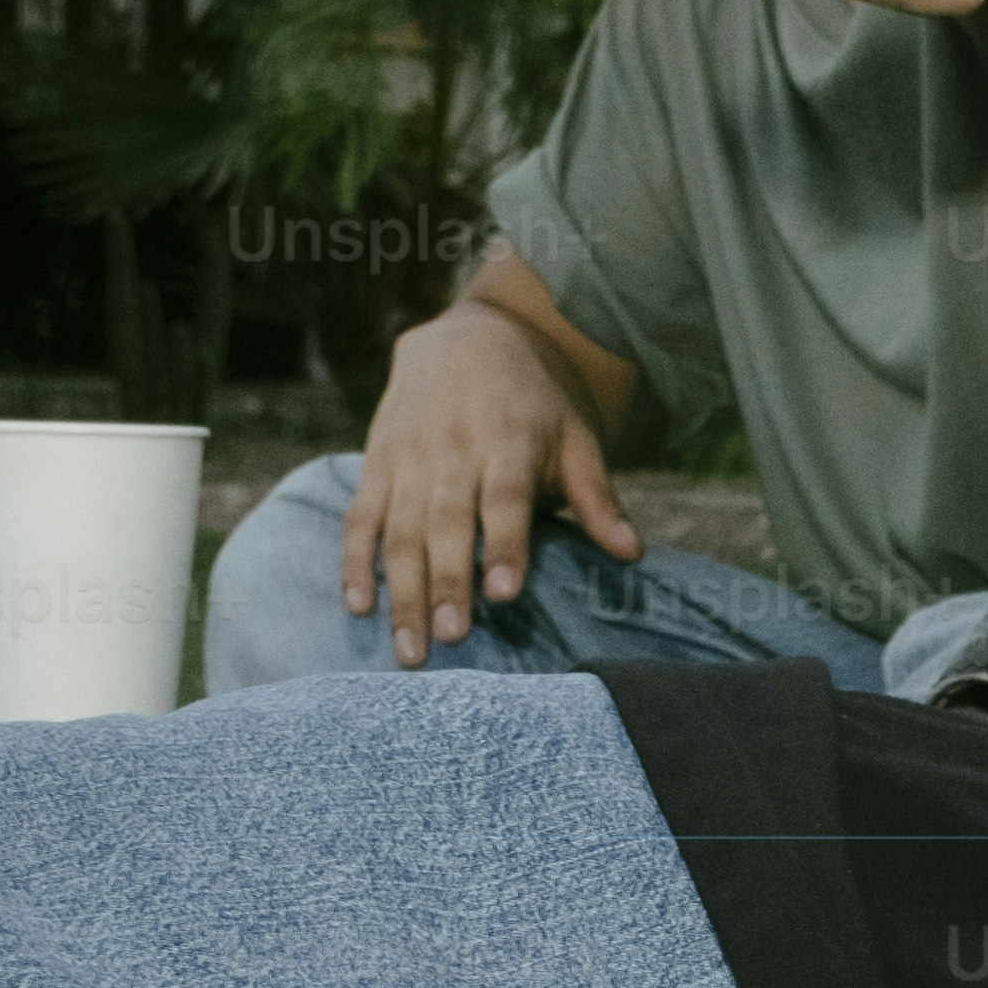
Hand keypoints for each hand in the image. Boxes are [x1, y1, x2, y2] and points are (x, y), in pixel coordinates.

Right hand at [338, 307, 631, 664]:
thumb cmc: (532, 403)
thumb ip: (597, 498)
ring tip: (409, 650)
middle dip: (447, 582)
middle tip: (451, 639)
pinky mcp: (377, 464)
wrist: (465, 337)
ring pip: (399, 530)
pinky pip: (360, 518)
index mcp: (508, 442)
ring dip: (402, 591)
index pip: (504, 499)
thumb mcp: (573, 439)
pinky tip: (359, 606)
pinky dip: (354, 562)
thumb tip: (632, 553)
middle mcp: (452, 451)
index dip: (504, 545)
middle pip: (447, 523)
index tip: (505, 594)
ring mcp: (408, 459)